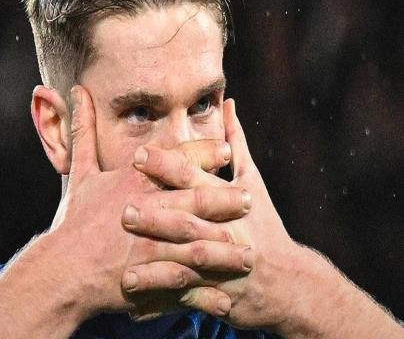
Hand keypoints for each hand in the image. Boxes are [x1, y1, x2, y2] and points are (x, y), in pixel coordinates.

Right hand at [48, 87, 253, 321]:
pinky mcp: (149, 278)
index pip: (175, 161)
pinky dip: (206, 292)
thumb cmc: (73, 220)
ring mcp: (149, 247)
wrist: (60, 269)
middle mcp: (146, 211)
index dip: (203, 152)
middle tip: (248, 198)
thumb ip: (84, 129)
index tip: (227, 147)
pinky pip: (184, 285)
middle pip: (194, 200)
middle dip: (224, 199)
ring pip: (196, 244)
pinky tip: (227, 298)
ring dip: (224, 248)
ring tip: (248, 251)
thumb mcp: (79, 170)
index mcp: (133, 183)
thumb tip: (75, 91)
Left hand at [123, 98, 299, 329]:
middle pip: (190, 221)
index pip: (196, 178)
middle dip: (158, 216)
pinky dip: (159, 303)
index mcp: (231, 200)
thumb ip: (235, 142)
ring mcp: (222, 266)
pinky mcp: (216, 295)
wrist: (288, 281)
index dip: (170, 166)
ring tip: (124, 270)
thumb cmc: (264, 224)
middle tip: (123, 210)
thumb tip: (228, 103)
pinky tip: (132, 308)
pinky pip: (184, 299)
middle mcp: (226, 231)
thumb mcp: (253, 180)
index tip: (140, 155)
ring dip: (155, 268)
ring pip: (185, 265)